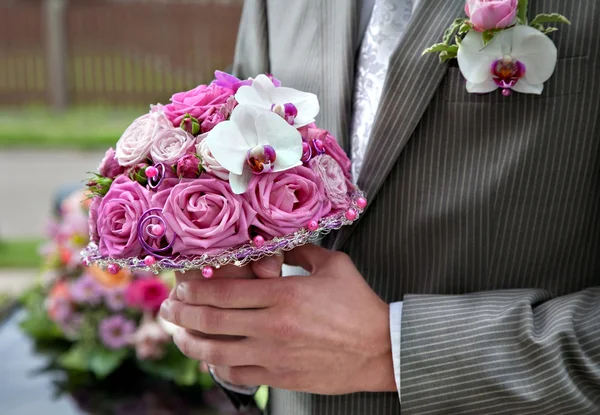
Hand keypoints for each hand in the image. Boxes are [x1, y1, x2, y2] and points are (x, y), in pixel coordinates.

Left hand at [160, 244, 394, 394]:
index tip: (180, 286)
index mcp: (284, 295)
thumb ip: (300, 251)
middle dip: (181, 314)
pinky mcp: (279, 377)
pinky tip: (210, 358)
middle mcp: (273, 326)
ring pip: (217, 352)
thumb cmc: (358, 304)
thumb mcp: (333, 265)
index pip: (224, 292)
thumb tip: (276, 243)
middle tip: (166, 309)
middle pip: (212, 321)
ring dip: (190, 342)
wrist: (380, 349)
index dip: (194, 290)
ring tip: (177, 335)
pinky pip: (237, 375)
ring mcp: (274, 355)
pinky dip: (217, 367)